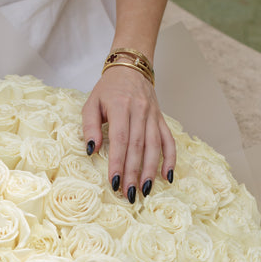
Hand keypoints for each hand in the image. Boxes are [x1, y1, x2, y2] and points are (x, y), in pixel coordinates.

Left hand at [82, 65, 175, 202]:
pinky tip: (167, 176)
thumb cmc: (108, 89)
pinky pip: (169, 140)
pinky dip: (170, 159)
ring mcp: (153, 116)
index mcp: (120, 106)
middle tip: (129, 193)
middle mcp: (139, 111)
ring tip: (145, 190)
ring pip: (154, 146)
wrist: (131, 68)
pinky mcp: (161, 119)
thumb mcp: (91, 103)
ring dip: (150, 170)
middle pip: (138, 146)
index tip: (114, 182)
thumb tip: (92, 150)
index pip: (120, 139)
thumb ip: (90, 126)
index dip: (117, 162)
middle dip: (133, 172)